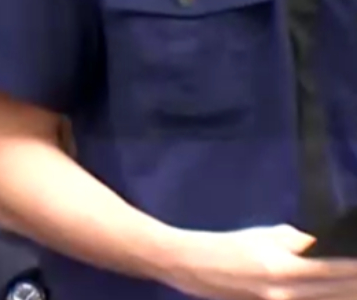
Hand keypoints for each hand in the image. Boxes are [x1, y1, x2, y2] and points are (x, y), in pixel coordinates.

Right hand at [164, 225, 356, 299]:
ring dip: (342, 293)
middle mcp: (284, 293)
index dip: (356, 267)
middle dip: (355, 285)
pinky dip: (320, 298)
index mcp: (283, 266)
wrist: (189, 265)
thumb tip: (326, 249)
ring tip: (352, 286)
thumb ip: (299, 243)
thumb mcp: (264, 235)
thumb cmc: (227, 245)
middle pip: (337, 293)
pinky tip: (328, 293)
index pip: (336, 270)